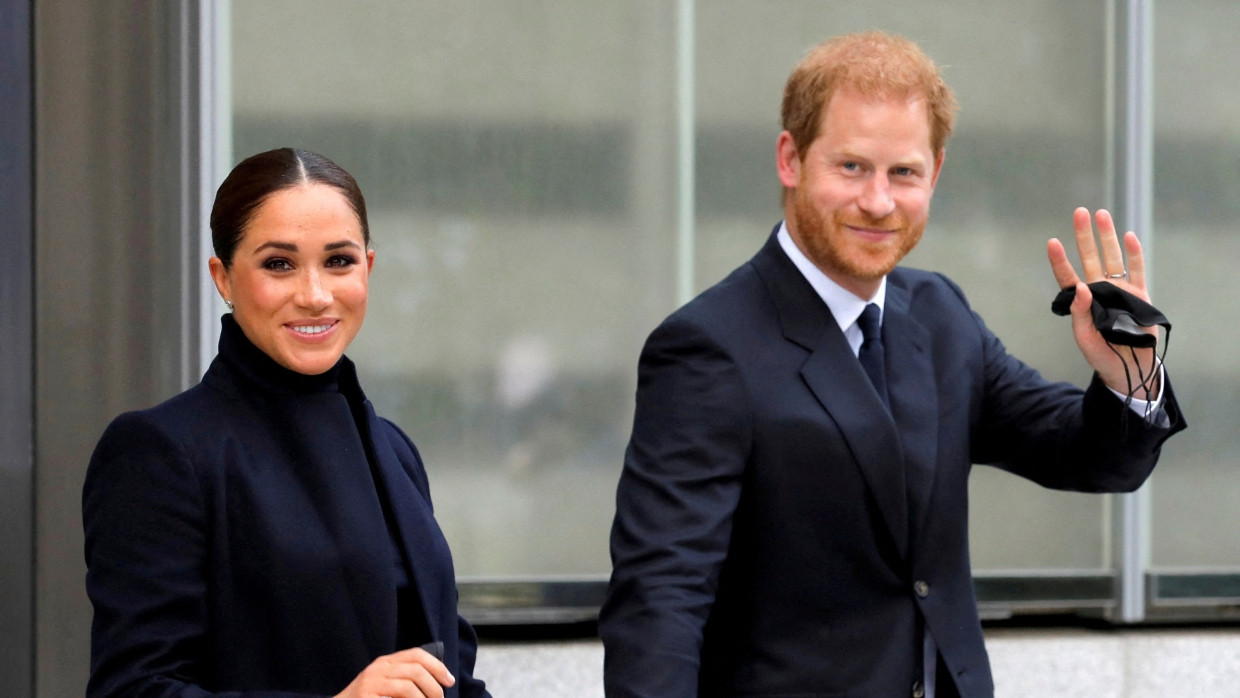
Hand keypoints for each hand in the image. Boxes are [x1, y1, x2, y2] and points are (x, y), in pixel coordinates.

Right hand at [334, 646, 454, 697]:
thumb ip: (405, 679)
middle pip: (417, 670)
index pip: (417, 655)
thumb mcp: (385, 684)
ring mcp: (371, 682)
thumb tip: (438, 683)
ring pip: (409, 687)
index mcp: (385, 662)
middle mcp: (378, 668)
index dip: (438, 666)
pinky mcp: (367, 696)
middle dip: (434, 687)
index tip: (449, 681)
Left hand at [1047, 207, 1158, 398]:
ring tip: (1101, 215)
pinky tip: (1129, 235)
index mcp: (1081, 301)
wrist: (1128, 368)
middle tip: (1080, 212)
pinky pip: (1136, 270)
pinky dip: (1134, 253)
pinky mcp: (1140, 295)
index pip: (1067, 276)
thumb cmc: (1101, 354)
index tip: (1052, 242)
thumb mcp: (1084, 337)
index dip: (1060, 260)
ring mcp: (1120, 290)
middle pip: (1090, 257)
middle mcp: (1099, 290)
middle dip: (1085, 236)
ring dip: (1107, 237)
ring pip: (1112, 258)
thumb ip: (1080, 312)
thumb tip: (1080, 286)